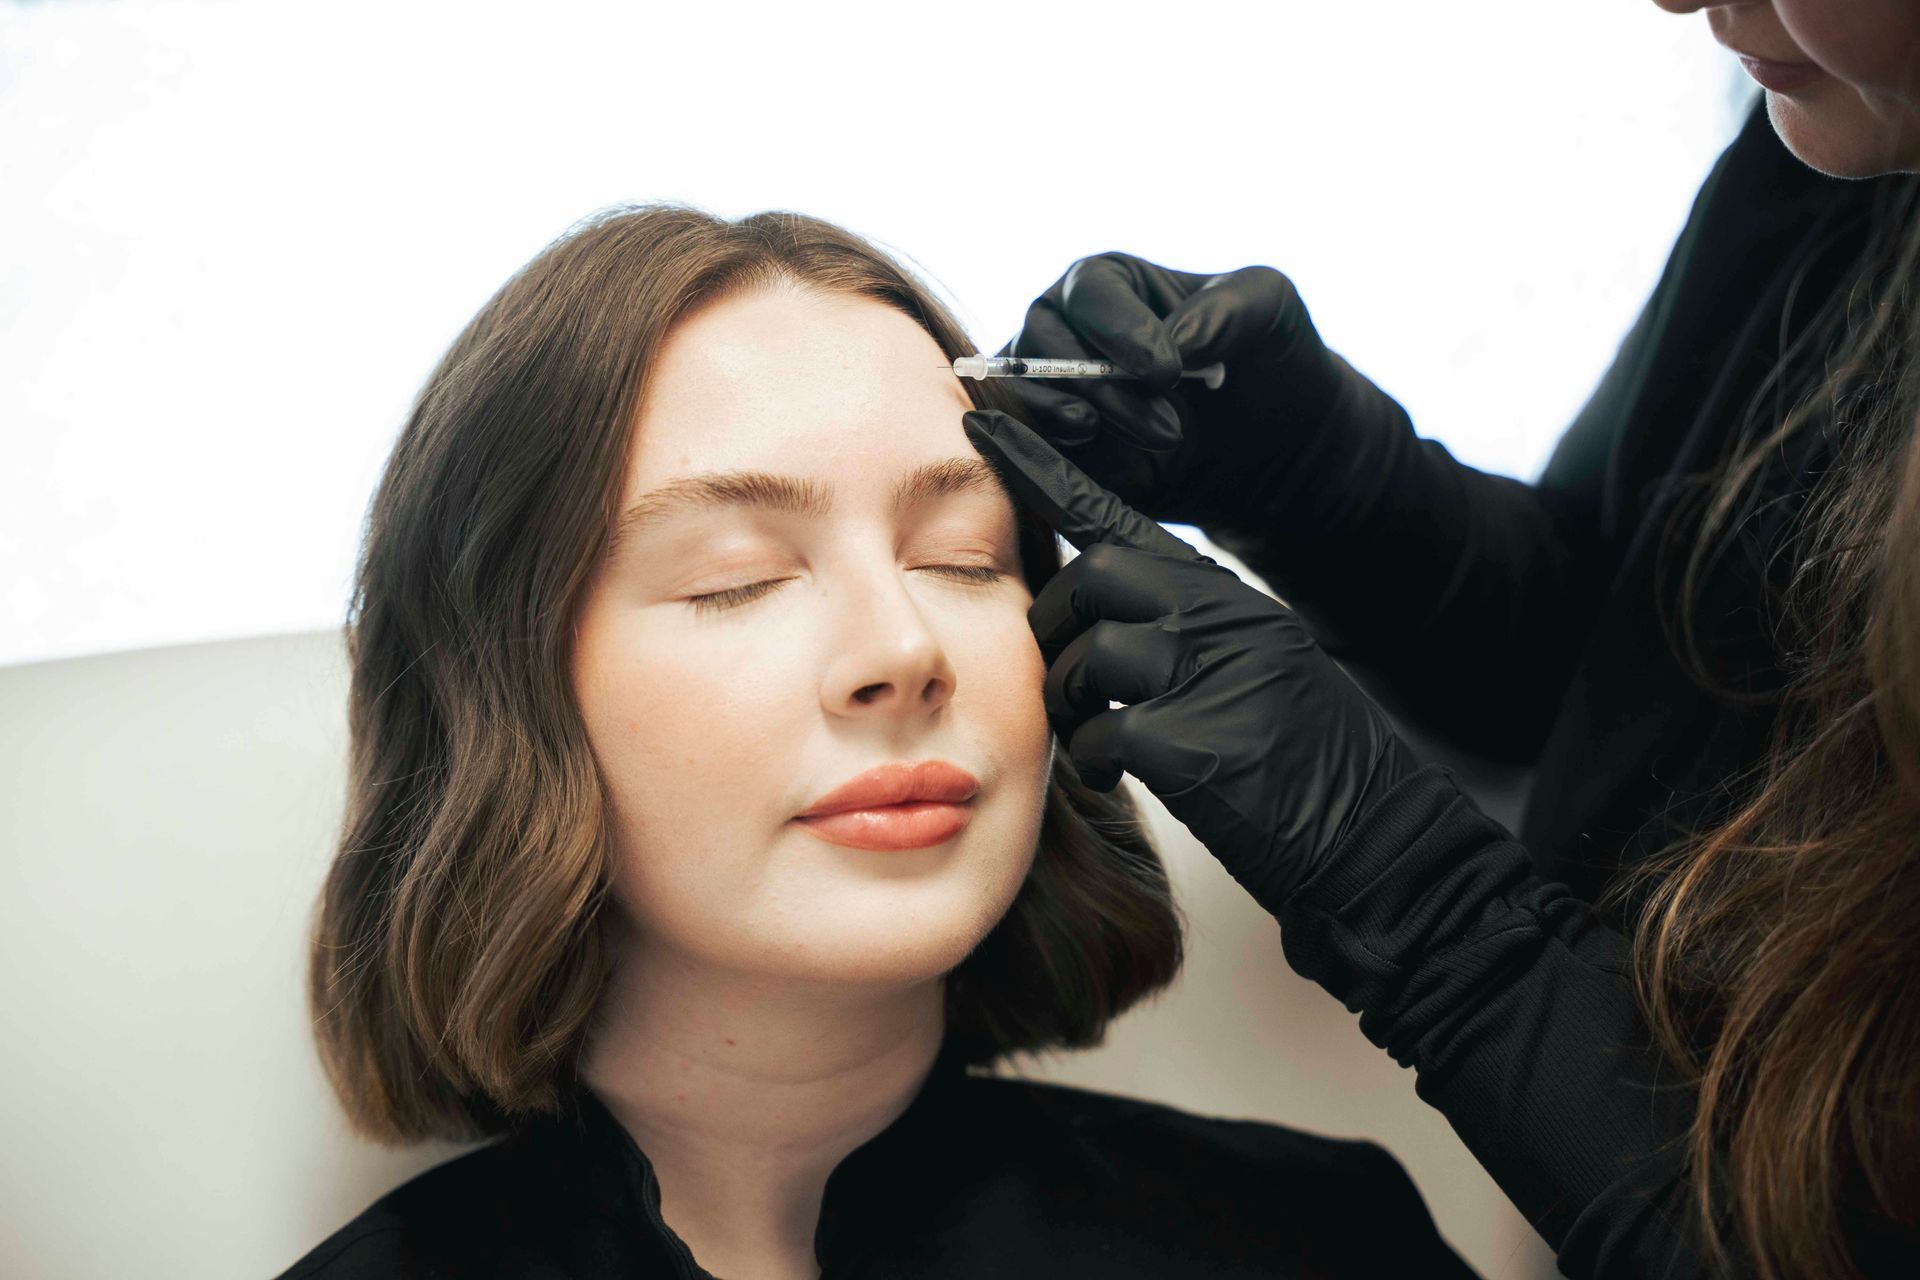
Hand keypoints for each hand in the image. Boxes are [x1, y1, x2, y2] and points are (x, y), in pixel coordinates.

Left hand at [963, 408, 1418, 913]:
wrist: (1374, 834)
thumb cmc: (1303, 758)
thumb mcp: (1254, 660)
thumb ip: (1181, 622)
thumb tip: (1091, 611)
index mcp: (1226, 592)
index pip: (1117, 515)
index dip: (1043, 472)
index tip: (986, 425)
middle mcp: (1219, 616)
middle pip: (1091, 581)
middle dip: (1059, 632)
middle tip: (1076, 684)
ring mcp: (1206, 675)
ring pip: (1086, 663)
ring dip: (1077, 710)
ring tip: (1114, 743)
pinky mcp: (1188, 745)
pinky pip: (1097, 736)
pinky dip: (1097, 764)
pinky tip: (1128, 778)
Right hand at [998, 251, 1402, 539]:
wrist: (1276, 448)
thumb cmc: (1270, 361)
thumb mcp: (1271, 311)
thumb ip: (1226, 307)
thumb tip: (1172, 339)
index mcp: (1110, 284)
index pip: (1086, 292)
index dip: (1117, 329)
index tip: (1165, 371)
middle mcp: (1066, 333)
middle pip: (1043, 347)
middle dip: (1102, 388)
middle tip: (1169, 427)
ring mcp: (1053, 395)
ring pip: (1028, 402)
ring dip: (1080, 427)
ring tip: (1152, 443)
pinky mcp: (1055, 453)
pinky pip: (1034, 456)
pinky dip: (1068, 465)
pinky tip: (1124, 474)